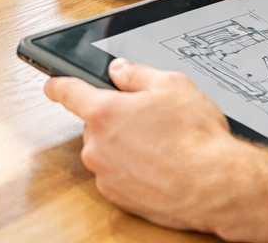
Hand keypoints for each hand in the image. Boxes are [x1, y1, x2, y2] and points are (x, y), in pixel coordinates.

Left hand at [45, 58, 251, 235]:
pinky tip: (160, 164)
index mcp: (103, 112)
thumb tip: (121, 70)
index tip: (53, 83)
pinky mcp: (119, 196)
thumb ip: (137, 73)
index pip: (66, 91)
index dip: (58, 83)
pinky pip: (118, 174)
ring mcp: (106, 173)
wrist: (215, 186)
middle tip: (148, 117)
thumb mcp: (171, 85)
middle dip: (116, 118)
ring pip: (107, 150)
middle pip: (95, 123)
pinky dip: (133, 168)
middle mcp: (97, 145)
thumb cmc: (196, 138)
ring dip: (125, 145)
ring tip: (162, 144)